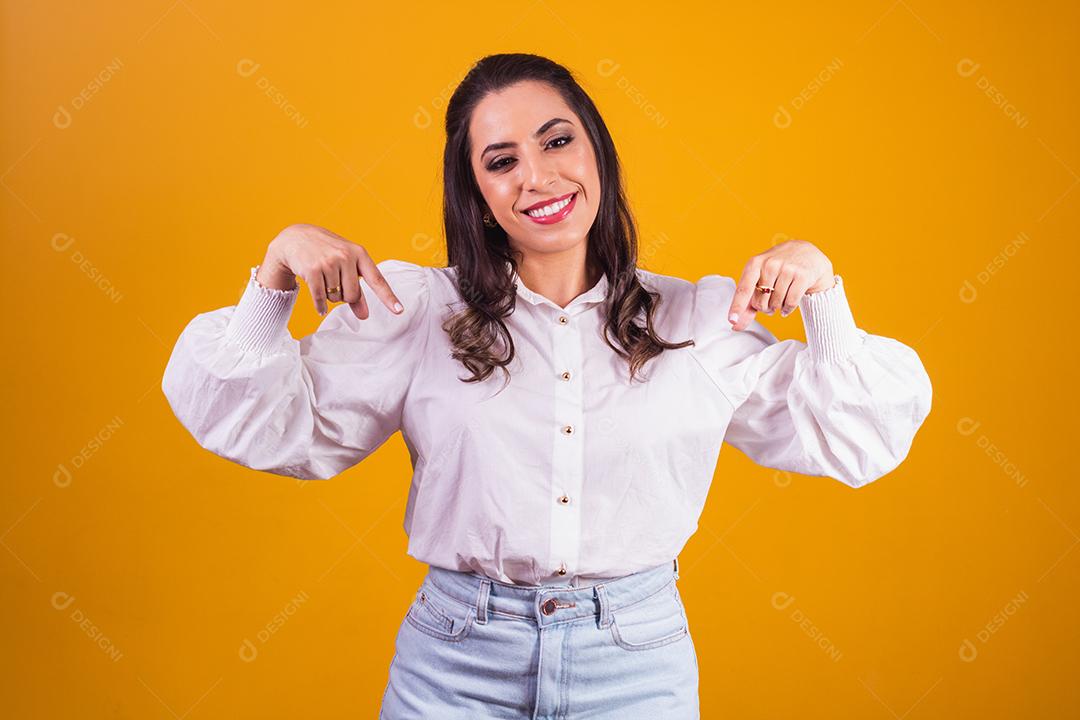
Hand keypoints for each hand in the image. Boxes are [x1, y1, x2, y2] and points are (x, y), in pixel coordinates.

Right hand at [257, 223, 404, 319]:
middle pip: (353, 295)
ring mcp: (329, 262)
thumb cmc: (326, 252)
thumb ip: (357, 290)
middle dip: (344, 296)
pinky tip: (319, 307)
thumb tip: (364, 316)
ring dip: (330, 296)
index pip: (377, 280)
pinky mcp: (313, 270)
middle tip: (335, 282)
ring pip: (336, 297)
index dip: (388, 297)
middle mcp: (346, 256)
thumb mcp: (346, 265)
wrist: (296, 238)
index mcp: (359, 253)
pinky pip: (320, 298)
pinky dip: (320, 306)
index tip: (399, 311)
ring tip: (323, 279)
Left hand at [727, 239, 834, 330]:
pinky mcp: (802, 275)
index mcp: (755, 263)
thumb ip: (747, 302)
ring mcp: (787, 268)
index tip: (732, 320)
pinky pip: (790, 303)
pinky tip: (788, 305)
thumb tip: (735, 324)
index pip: (744, 289)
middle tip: (770, 299)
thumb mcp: (760, 278)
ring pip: (776, 304)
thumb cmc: (779, 269)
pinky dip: (788, 309)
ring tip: (781, 297)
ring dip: (777, 307)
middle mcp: (770, 264)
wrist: (808, 254)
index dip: (737, 306)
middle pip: (760, 302)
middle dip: (764, 307)